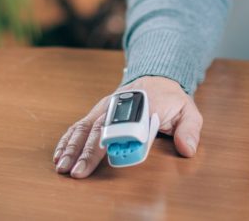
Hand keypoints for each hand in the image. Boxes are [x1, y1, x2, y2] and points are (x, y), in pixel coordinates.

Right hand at [53, 76, 202, 178]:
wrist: (156, 78)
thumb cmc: (171, 100)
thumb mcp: (188, 112)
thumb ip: (189, 130)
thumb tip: (187, 148)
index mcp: (144, 105)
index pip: (132, 125)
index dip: (122, 140)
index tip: (112, 156)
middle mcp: (120, 105)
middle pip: (102, 128)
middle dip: (88, 151)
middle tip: (78, 171)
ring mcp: (105, 108)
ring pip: (85, 127)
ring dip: (72, 147)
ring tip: (62, 167)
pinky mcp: (97, 112)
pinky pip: (79, 125)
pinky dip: (67, 139)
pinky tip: (58, 155)